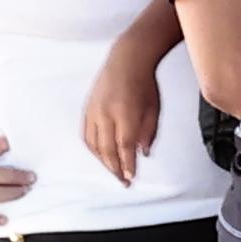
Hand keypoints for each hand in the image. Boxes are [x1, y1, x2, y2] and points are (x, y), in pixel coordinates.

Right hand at [80, 48, 163, 182]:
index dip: (127, 164)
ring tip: (113, 172)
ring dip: (102, 161)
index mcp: (124, 114)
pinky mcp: (87, 109)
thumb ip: (149, 133)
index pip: (124, 146)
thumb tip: (143, 154)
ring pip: (93, 144)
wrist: (126, 61)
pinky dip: (93, 149)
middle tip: (123, 181)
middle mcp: (105, 114)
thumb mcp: (154, 109)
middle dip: (115, 168)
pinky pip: (86, 134)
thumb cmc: (144, 84)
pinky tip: (100, 156)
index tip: (131, 177)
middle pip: (107, 149)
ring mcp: (93, 111)